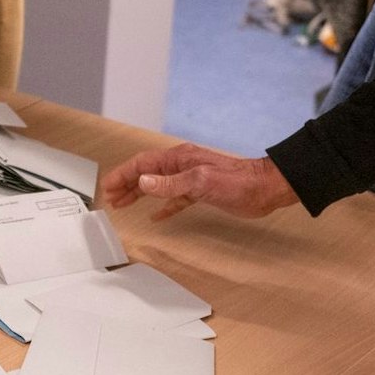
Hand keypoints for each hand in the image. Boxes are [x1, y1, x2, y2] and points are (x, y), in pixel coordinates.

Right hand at [102, 144, 298, 220]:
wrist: (265, 188)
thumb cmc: (238, 182)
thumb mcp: (201, 182)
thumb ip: (170, 183)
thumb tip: (143, 181)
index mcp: (179, 159)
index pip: (142, 164)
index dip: (123, 174)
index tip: (108, 186)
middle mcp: (182, 166)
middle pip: (146, 173)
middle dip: (126, 184)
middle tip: (110, 197)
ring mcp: (191, 178)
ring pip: (157, 185)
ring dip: (139, 194)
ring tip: (123, 204)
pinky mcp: (201, 192)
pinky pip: (175, 198)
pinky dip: (163, 206)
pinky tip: (156, 215)